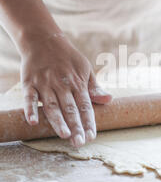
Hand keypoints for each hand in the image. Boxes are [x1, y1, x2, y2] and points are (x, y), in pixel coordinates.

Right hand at [20, 33, 111, 147]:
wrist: (43, 38)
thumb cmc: (67, 57)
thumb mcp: (85, 68)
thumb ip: (94, 87)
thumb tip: (109, 100)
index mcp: (77, 83)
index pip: (85, 106)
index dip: (88, 122)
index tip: (92, 137)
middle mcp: (62, 85)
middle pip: (70, 109)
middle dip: (75, 126)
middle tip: (79, 142)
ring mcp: (45, 84)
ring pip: (52, 106)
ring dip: (57, 121)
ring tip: (64, 135)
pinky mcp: (29, 82)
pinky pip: (29, 97)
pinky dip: (30, 109)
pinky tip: (32, 121)